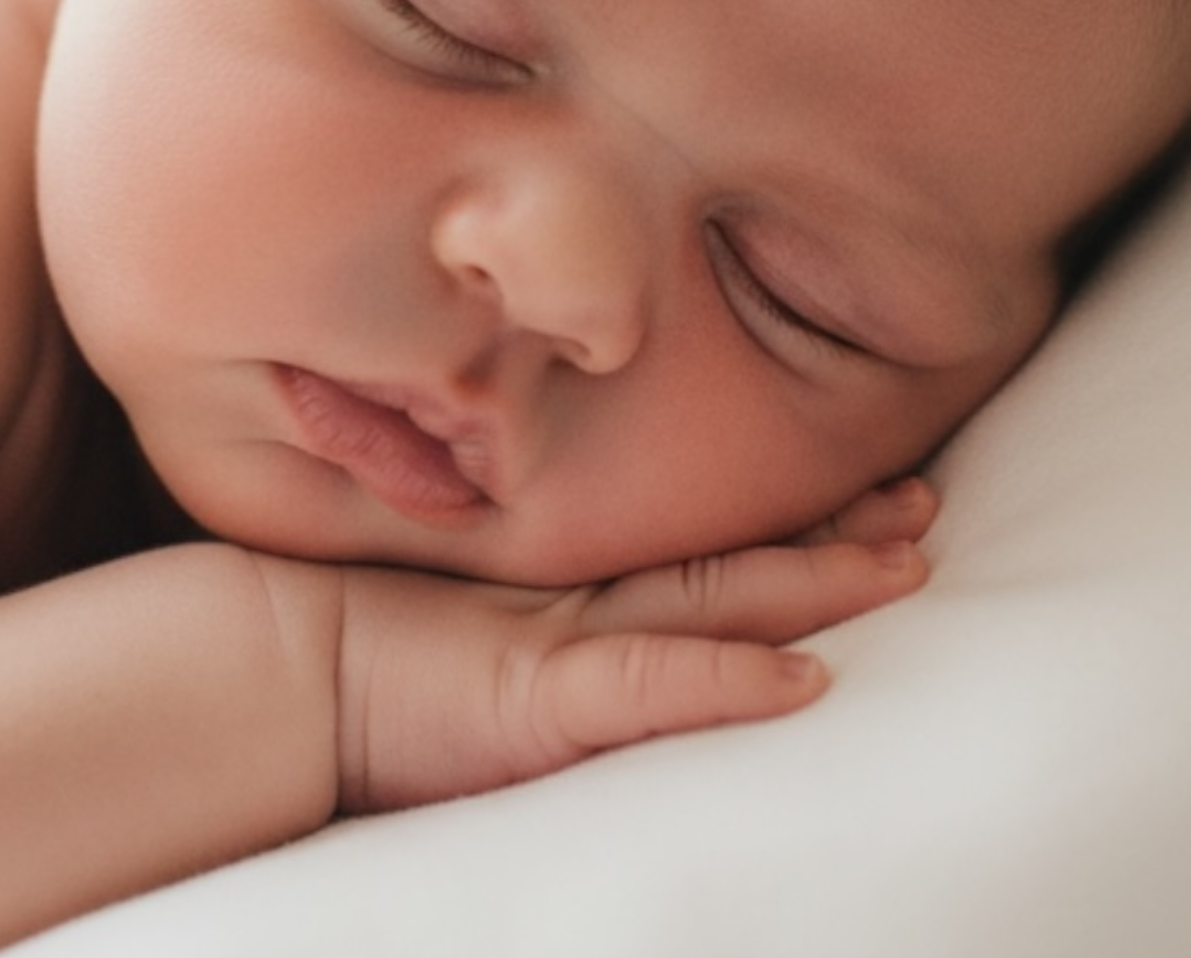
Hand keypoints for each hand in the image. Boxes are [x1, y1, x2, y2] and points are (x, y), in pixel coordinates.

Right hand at [333, 475, 936, 813]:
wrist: (266, 669)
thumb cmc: (355, 656)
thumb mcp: (467, 638)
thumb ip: (537, 629)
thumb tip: (604, 614)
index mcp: (577, 595)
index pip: (706, 550)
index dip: (792, 522)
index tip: (875, 493)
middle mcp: (587, 604)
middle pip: (734, 560)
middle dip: (834, 532)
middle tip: (924, 502)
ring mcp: (566, 641)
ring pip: (718, 600)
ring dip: (815, 582)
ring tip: (906, 561)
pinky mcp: (540, 697)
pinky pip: (651, 687)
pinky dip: (729, 684)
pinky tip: (803, 680)